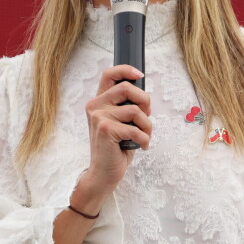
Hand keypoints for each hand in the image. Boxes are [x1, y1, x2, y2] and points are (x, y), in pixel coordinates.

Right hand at [77, 65, 151, 203]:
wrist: (103, 174)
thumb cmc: (115, 148)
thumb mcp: (120, 123)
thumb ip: (126, 107)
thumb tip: (145, 96)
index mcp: (98, 102)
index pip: (109, 74)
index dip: (126, 70)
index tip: (140, 75)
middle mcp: (95, 106)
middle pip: (127, 88)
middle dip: (145, 101)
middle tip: (147, 117)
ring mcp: (99, 117)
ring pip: (136, 111)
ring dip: (147, 126)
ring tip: (145, 137)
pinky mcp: (106, 130)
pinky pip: (136, 129)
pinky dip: (145, 139)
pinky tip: (142, 146)